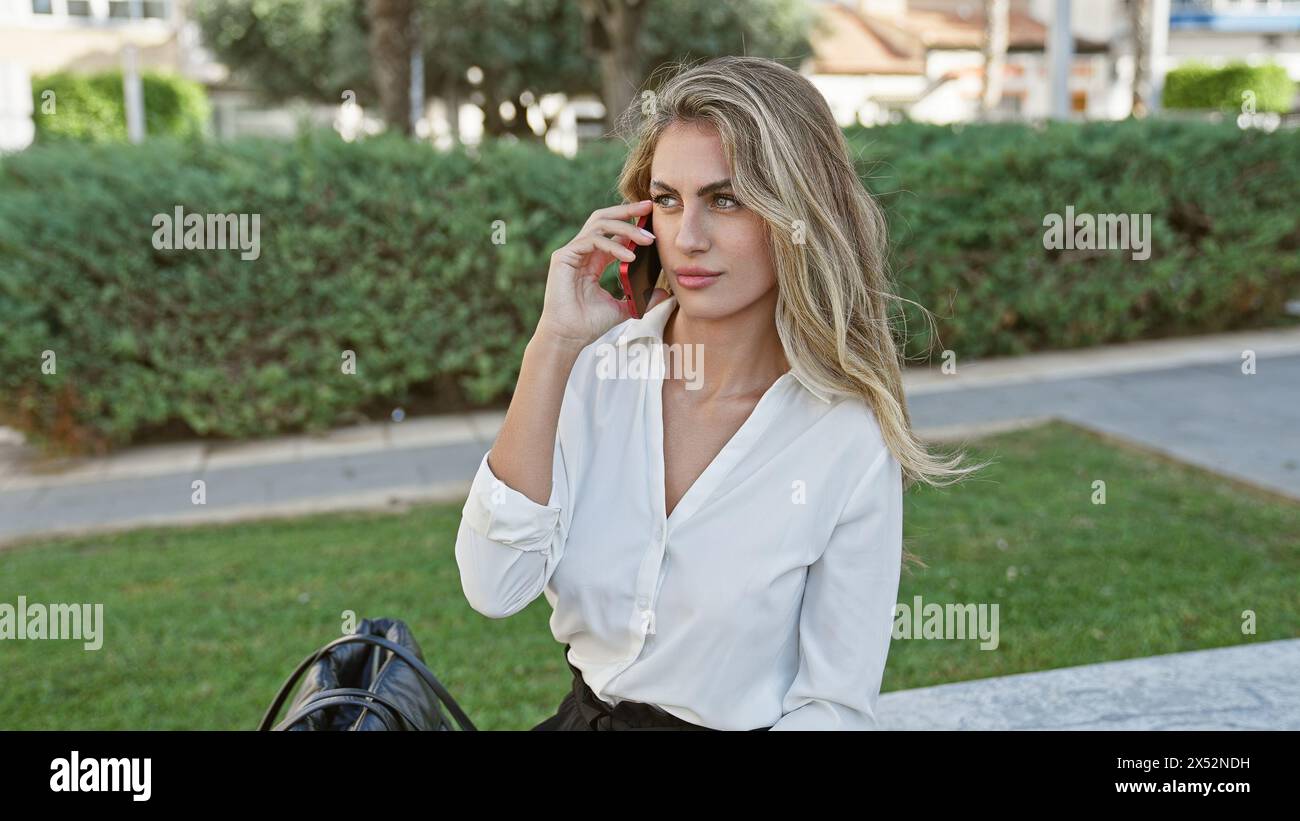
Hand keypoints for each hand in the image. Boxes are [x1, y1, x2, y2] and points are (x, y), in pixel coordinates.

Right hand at [535, 199, 669, 348]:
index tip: (651, 217)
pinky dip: (613, 246)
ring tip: (647, 239)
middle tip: (649, 208)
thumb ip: (642, 298)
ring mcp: (571, 252)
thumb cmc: (589, 324)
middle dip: (627, 211)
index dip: (631, 222)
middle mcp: (581, 252)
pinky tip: (630, 257)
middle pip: (604, 219)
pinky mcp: (563, 257)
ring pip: (599, 225)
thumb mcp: (623, 308)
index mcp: (593, 260)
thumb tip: (666, 294)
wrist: (569, 337)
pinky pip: (592, 241)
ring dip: (626, 228)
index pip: (612, 232)